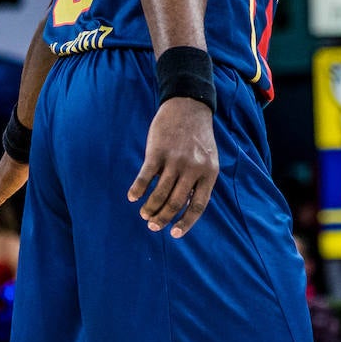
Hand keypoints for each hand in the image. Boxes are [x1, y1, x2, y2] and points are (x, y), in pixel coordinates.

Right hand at [128, 97, 217, 237]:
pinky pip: (146, 175)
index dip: (185, 222)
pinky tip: (132, 197)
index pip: (197, 205)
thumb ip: (199, 180)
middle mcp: (192, 169)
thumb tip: (186, 205)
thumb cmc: (197, 137)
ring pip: (161, 192)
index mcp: (208, 174)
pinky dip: (138, 189)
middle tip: (152, 226)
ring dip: (150, 207)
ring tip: (143, 215)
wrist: (188, 107)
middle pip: (176, 201)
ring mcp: (175, 160)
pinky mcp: (157, 151)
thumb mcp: (208, 159)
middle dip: (163, 217)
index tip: (173, 234)